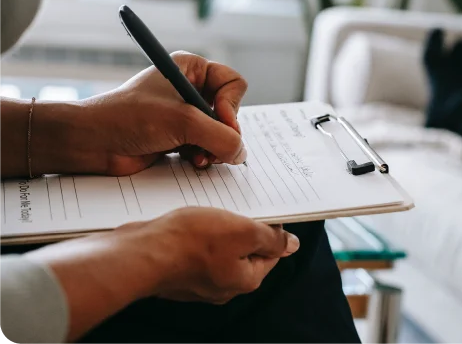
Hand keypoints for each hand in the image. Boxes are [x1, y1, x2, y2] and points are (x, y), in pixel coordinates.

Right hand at [27, 208, 299, 341]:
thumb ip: (270, 239)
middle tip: (236, 204)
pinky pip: (198, 249)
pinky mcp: (180, 270)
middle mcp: (223, 285)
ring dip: (220, 227)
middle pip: (245, 250)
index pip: (270, 253)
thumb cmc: (191, 242)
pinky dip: (199, 233)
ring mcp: (200, 279)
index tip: (264, 209)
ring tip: (212, 208)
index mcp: (244, 279)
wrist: (141, 252)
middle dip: (243, 226)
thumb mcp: (242, 231)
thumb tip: (292, 245)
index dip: (271, 228)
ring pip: (220, 247)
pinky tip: (192, 218)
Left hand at [32, 52, 247, 175]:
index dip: (232, 106)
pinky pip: (207, 145)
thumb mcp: (182, 121)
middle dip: (222, 132)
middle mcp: (191, 88)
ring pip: (220, 132)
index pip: (233, 83)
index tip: (220, 122)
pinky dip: (204, 156)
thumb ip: (220, 136)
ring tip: (199, 157)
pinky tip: (192, 161)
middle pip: (230, 111)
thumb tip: (241, 153)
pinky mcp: (179, 135)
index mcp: (191, 68)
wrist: (93, 142)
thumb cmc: (130, 118)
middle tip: (211, 146)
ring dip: (214, 147)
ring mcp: (185, 113)